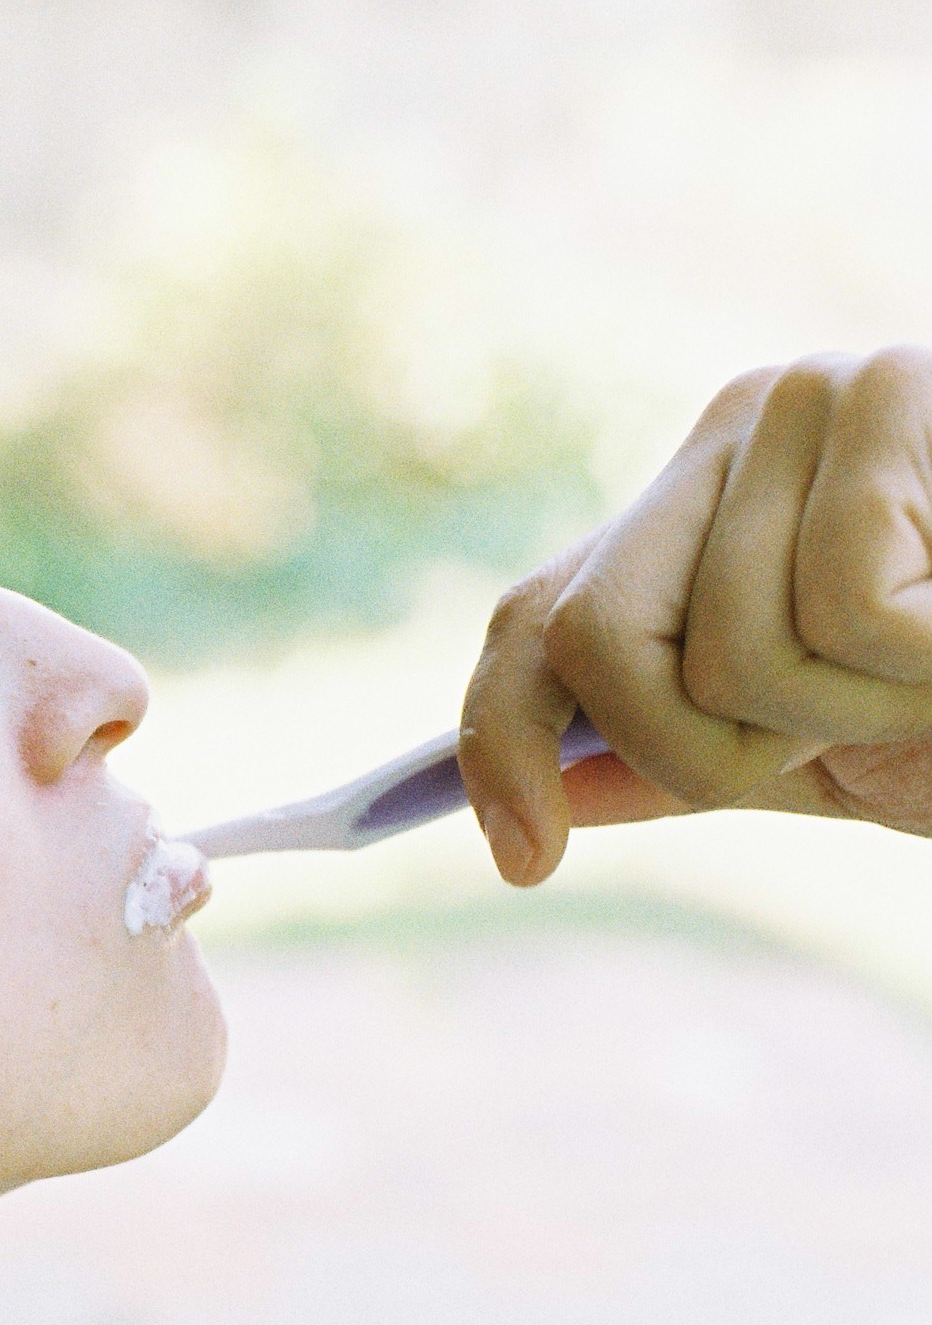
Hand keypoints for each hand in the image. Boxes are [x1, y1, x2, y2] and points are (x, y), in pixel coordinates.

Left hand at [460, 348, 931, 883]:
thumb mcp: (817, 740)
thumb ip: (672, 756)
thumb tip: (525, 808)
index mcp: (700, 494)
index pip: (535, 618)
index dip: (503, 744)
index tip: (521, 861)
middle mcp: (743, 420)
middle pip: (593, 640)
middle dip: (702, 752)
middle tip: (827, 748)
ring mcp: (824, 394)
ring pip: (728, 653)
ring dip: (847, 718)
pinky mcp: (909, 397)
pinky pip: (841, 614)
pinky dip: (919, 672)